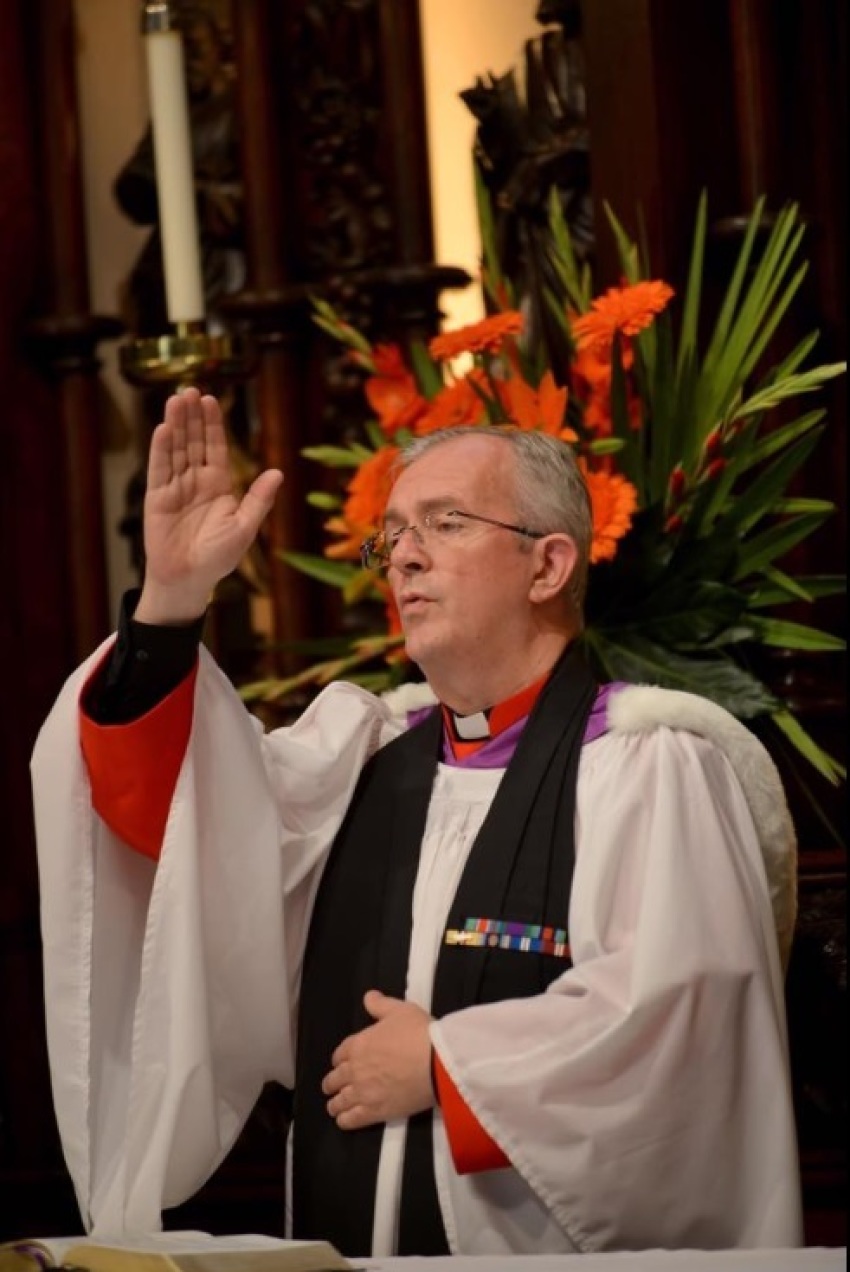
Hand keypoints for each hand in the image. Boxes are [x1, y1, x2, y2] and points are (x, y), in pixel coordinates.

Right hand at [135, 387, 282, 623]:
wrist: (189, 579)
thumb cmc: (219, 557)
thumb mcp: (245, 527)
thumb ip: (259, 500)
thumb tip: (278, 473)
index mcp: (218, 485)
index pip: (215, 448)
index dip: (212, 425)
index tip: (211, 400)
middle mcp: (196, 482)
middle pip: (193, 442)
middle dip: (192, 417)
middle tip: (190, 390)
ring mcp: (175, 488)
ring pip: (176, 450)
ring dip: (175, 425)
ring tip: (175, 399)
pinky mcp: (157, 499)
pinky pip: (160, 470)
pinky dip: (161, 449)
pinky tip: (163, 429)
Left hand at [322, 990, 434, 1130]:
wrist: (436, 1063)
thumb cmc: (419, 1033)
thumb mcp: (400, 1010)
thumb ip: (381, 1005)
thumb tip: (368, 997)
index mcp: (358, 1044)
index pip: (340, 1053)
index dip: (340, 1059)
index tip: (342, 1062)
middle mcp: (355, 1069)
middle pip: (335, 1078)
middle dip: (333, 1081)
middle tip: (333, 1085)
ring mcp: (363, 1093)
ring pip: (340, 1100)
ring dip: (335, 1102)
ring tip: (334, 1106)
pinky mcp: (375, 1113)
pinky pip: (351, 1119)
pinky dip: (344, 1120)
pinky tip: (343, 1120)